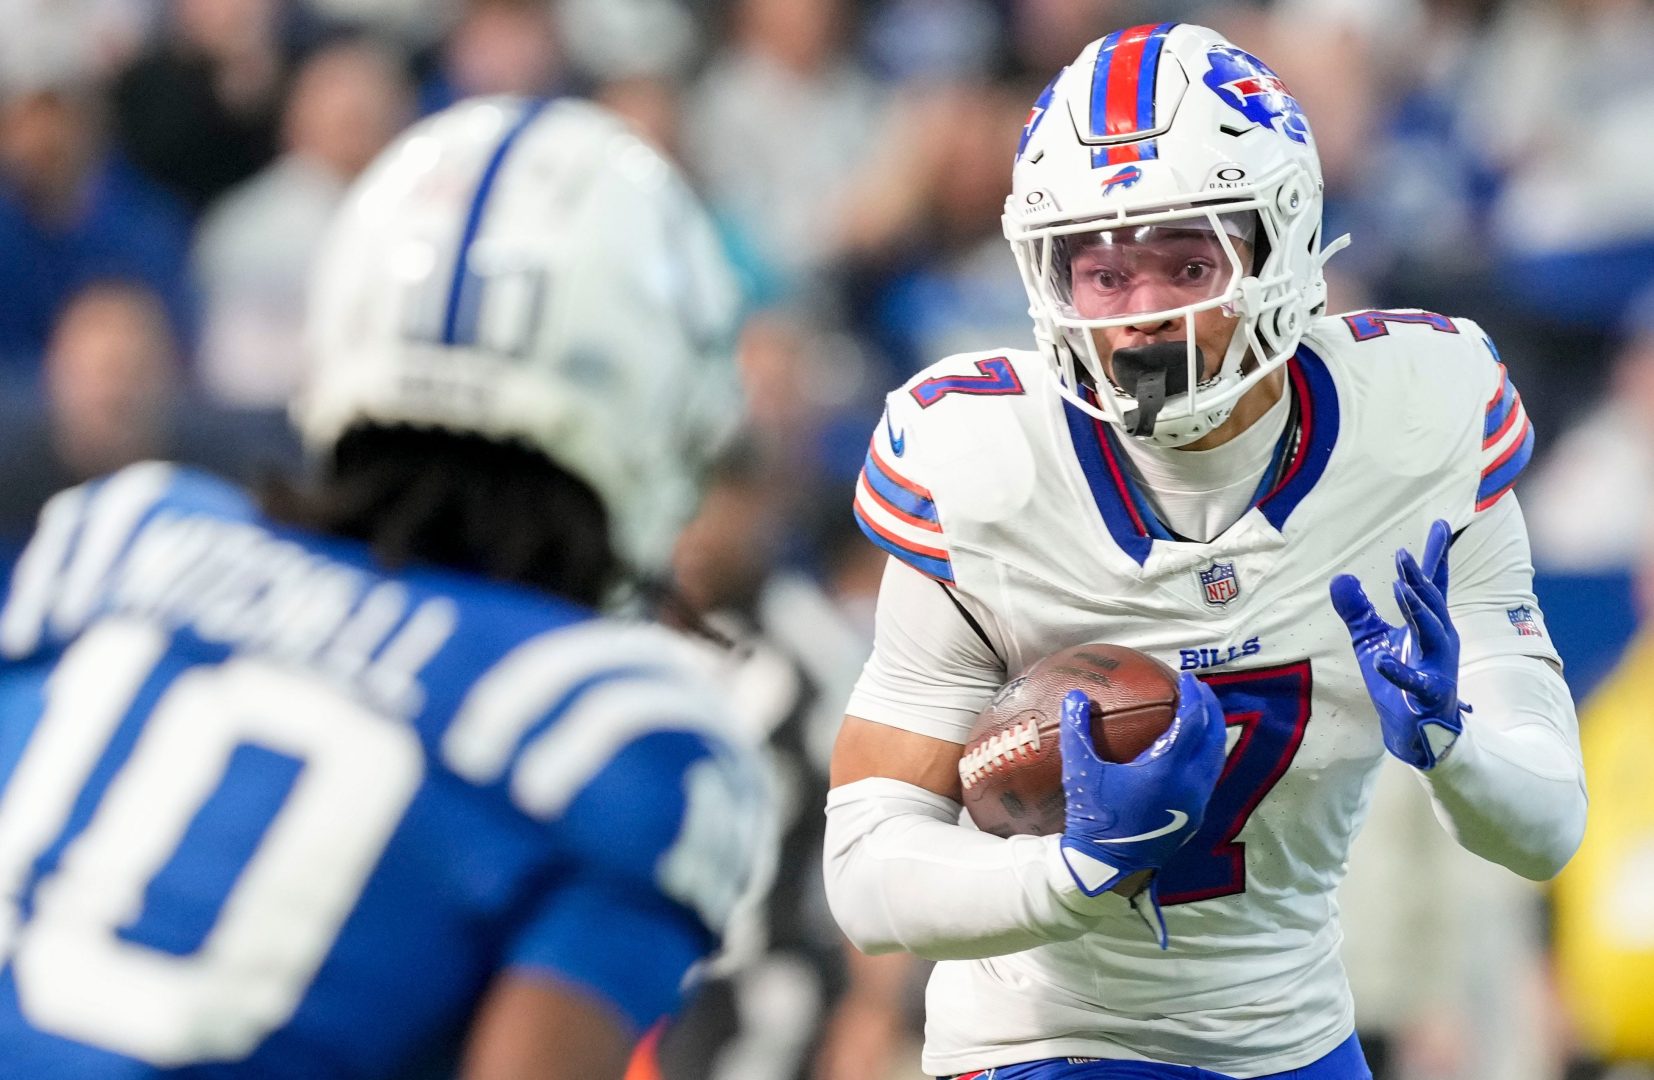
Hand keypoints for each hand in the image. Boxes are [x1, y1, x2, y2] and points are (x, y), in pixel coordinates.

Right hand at [1057, 673, 1226, 947]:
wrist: (1107, 865)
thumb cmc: (1094, 817)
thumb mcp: (1080, 772)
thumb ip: (1077, 731)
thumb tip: (1076, 695)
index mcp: (1167, 770)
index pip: (1192, 722)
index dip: (1194, 695)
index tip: (1187, 677)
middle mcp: (1190, 785)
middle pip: (1213, 736)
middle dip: (1210, 707)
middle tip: (1199, 688)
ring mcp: (1196, 802)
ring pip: (1216, 757)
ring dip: (1211, 731)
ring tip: (1200, 713)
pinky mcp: (1196, 815)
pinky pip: (1210, 774)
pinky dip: (1206, 753)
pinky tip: (1191, 749)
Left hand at [1329, 519, 1466, 770]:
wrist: (1414, 731)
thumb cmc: (1399, 682)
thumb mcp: (1371, 641)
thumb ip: (1358, 611)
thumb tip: (1340, 578)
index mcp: (1429, 625)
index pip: (1432, 586)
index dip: (1434, 556)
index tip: (1442, 523)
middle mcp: (1440, 640)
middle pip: (1431, 603)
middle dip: (1419, 578)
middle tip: (1402, 555)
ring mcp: (1438, 667)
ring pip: (1433, 632)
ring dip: (1418, 610)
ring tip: (1400, 589)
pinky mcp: (1429, 694)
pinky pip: (1415, 681)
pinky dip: (1398, 671)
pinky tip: (1380, 660)